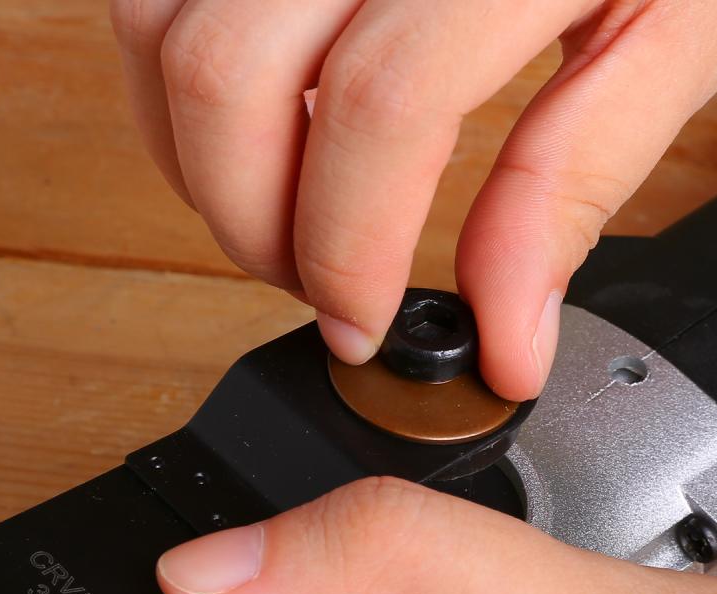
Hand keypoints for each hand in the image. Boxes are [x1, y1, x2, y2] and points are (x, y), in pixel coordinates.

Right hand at [110, 0, 716, 397]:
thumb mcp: (669, 34)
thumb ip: (576, 183)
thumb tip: (504, 341)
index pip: (375, 105)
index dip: (347, 248)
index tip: (358, 325)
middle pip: (228, 78)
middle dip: (252, 227)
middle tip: (311, 283)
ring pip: (164, 40)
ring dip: (202, 167)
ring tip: (281, 212)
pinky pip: (148, 4)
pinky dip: (175, 96)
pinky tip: (251, 132)